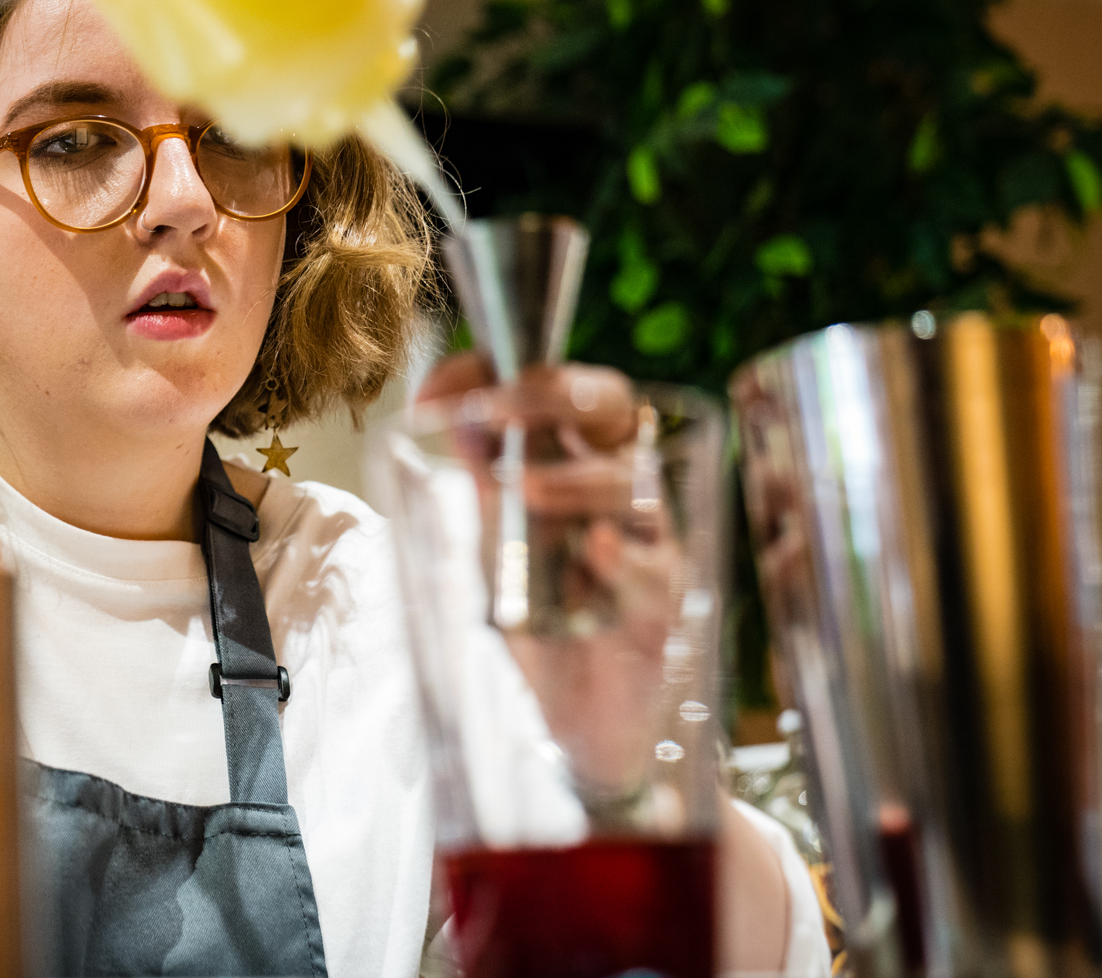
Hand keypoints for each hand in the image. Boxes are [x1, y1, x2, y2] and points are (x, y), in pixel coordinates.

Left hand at [416, 355, 678, 798]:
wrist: (570, 730)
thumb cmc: (533, 626)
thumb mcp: (485, 549)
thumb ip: (471, 488)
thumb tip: (441, 418)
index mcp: (574, 462)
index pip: (559, 388)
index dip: (509, 371)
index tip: (447, 380)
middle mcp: (616, 489)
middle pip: (614, 407)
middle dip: (556, 392)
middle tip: (495, 408)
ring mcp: (644, 542)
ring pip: (633, 478)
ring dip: (574, 477)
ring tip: (522, 490)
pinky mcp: (661, 605)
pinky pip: (654, 563)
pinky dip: (620, 555)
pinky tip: (592, 553)